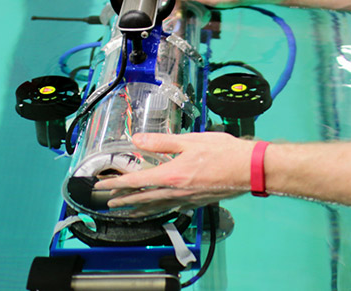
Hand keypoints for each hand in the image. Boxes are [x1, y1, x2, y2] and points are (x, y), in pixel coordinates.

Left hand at [94, 132, 252, 212]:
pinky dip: (160, 209)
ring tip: (127, 211)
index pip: (136, 180)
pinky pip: (172, 207)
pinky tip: (160, 208)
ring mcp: (187, 199)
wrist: (248, 169)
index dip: (117, 182)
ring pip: (157, 206)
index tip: (102, 184)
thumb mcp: (190, 141)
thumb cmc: (222, 152)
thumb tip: (137, 139)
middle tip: (108, 201)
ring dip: (139, 208)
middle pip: (143, 198)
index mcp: (171, 175)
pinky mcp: (198, 201)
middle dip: (124, 199)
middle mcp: (176, 191)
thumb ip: (162, 141)